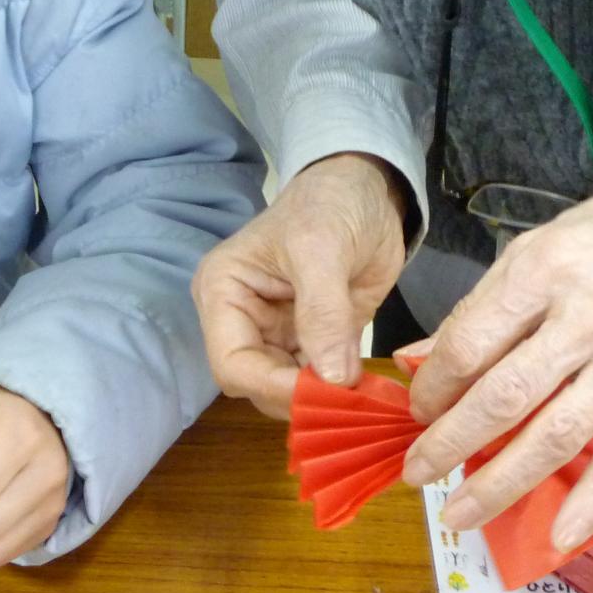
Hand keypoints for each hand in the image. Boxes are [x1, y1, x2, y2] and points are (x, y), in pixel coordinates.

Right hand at [191, 152, 408, 417]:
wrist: (369, 189)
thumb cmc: (331, 203)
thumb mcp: (322, 247)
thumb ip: (323, 312)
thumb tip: (330, 379)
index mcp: (223, 293)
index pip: (232, 363)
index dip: (272, 387)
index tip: (323, 394)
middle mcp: (243, 320)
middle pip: (258, 384)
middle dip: (301, 397)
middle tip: (350, 403)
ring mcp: (277, 334)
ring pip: (288, 391)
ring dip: (323, 400)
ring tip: (362, 401)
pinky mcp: (312, 341)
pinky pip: (319, 380)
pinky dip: (341, 391)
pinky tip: (368, 394)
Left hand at [400, 191, 592, 549]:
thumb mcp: (533, 254)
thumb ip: (479, 311)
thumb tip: (416, 360)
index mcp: (543, 274)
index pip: (471, 344)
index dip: (434, 387)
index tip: (418, 411)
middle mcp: (588, 318)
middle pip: (506, 396)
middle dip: (452, 442)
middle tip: (418, 472)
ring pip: (558, 436)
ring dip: (502, 483)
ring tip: (460, 512)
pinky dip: (590, 501)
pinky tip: (557, 535)